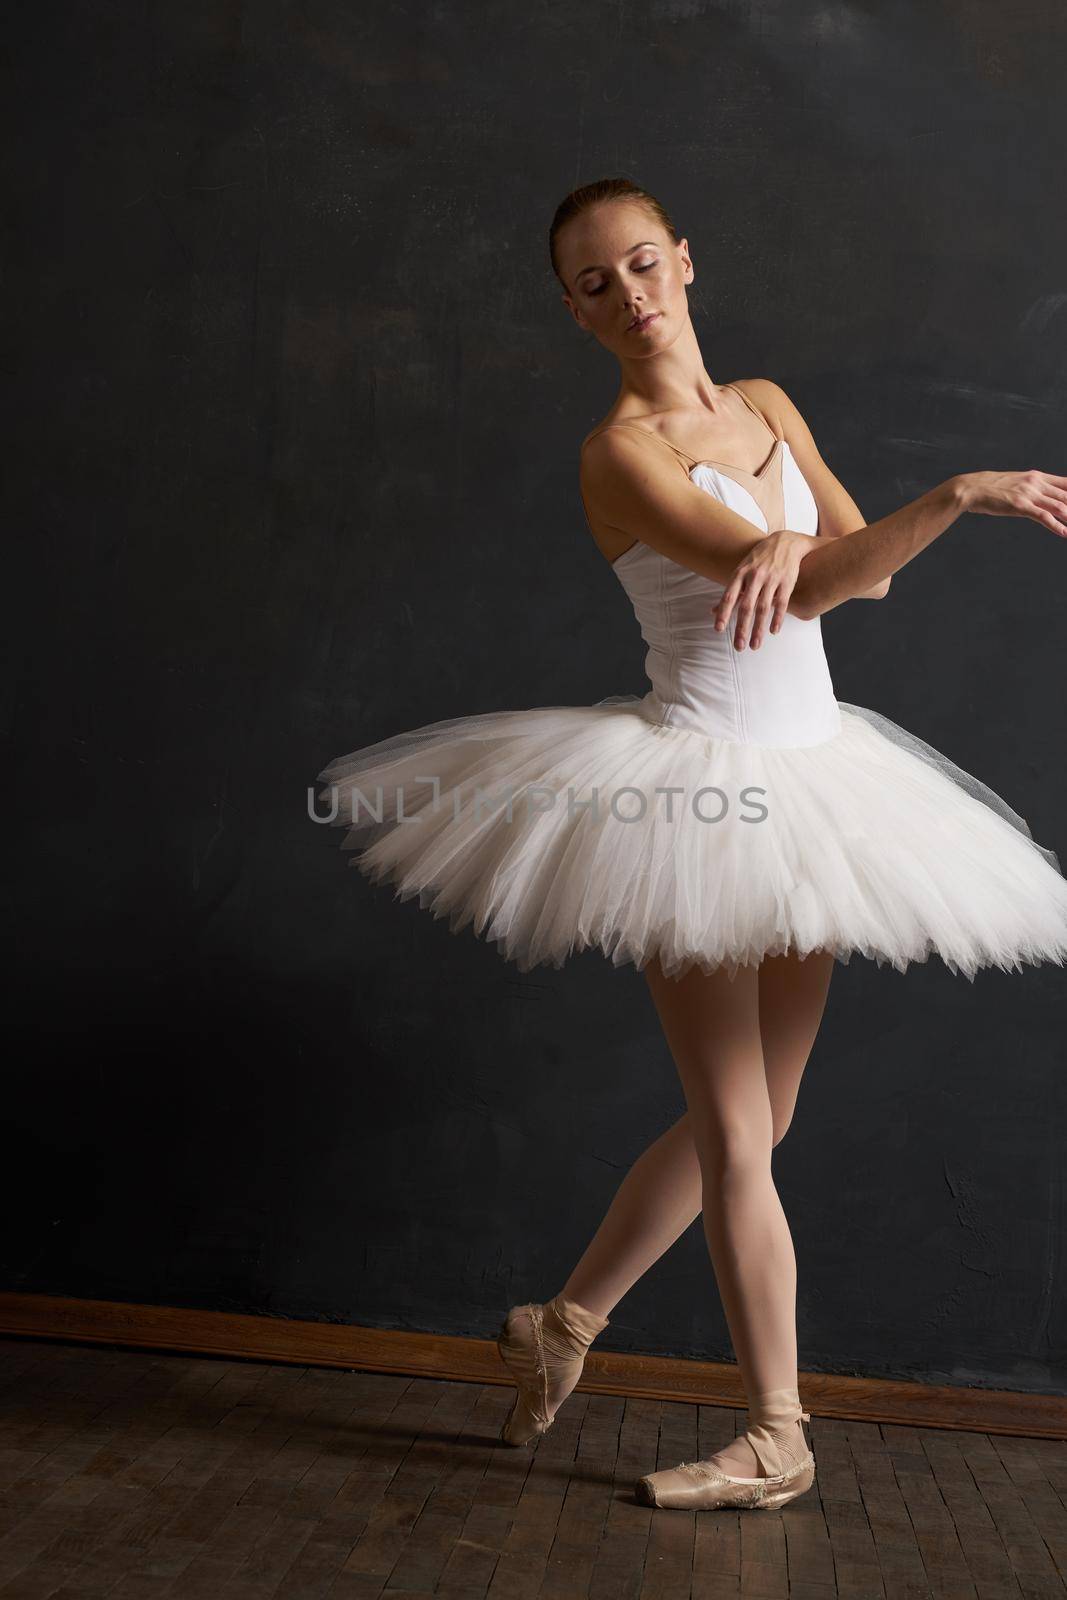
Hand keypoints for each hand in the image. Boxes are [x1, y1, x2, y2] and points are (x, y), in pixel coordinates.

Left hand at [712, 529, 813, 649]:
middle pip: (746, 607)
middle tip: (739, 646)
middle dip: (742, 628)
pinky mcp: (787, 582)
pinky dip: (777, 618)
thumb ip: (731, 592)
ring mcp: (772, 579)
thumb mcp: (742, 571)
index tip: (719, 629)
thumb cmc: (759, 560)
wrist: (786, 542)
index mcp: (741, 574)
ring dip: (758, 629)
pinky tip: (773, 631)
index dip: (724, 613)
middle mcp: (755, 577)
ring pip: (763, 608)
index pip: (729, 597)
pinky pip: (781, 603)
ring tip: (755, 645)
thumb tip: (713, 611)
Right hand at [958, 469, 1066, 536]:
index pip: (1066, 483)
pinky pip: (1043, 516)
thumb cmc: (991, 488)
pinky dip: (1056, 526)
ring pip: (1059, 506)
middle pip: (1066, 495)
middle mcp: (1036, 483)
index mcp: (1037, 477)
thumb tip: (1041, 496)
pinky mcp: (1021, 506)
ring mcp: (1029, 494)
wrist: (972, 488)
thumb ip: (1031, 488)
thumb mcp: (1016, 484)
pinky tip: (1064, 533)